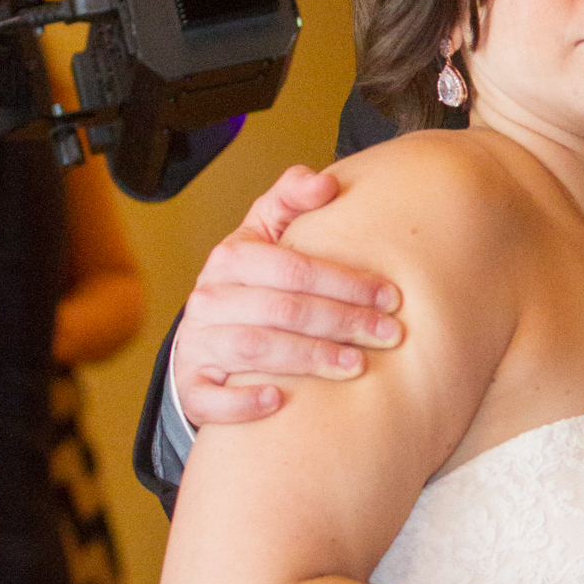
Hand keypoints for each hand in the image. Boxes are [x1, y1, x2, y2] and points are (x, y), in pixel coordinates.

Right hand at [175, 165, 402, 427]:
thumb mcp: (265, 232)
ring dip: (310, 358)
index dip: (346, 281)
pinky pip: (211, 399)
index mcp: (231, 257)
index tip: (392, 296)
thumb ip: (292, 198)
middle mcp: (209, 299)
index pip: (295, 267)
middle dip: (343, 321)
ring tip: (357, 365)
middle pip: (283, 309)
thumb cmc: (252, 282)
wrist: (206, 334)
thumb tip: (326, 181)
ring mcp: (198, 345)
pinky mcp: (191, 388)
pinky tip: (280, 401)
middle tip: (389, 334)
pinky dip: (243, 402)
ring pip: (255, 350)